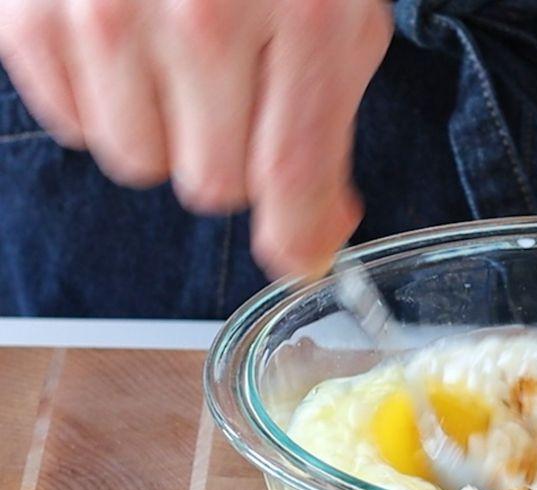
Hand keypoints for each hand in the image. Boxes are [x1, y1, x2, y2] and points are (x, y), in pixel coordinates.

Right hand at [0, 0, 392, 276]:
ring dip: (163, 130)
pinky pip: (75, 123)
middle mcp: (201, 16)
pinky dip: (103, 99)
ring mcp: (104, 11)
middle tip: (234, 93)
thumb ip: (328, 132)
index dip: (298, 232)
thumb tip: (311, 237)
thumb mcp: (338, 16)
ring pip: (138, 161)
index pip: (291, 175)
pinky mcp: (30, 13)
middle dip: (231, 155)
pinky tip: (125, 42)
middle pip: (211, 183)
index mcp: (302, 15)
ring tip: (176, 59)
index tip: (299, 251)